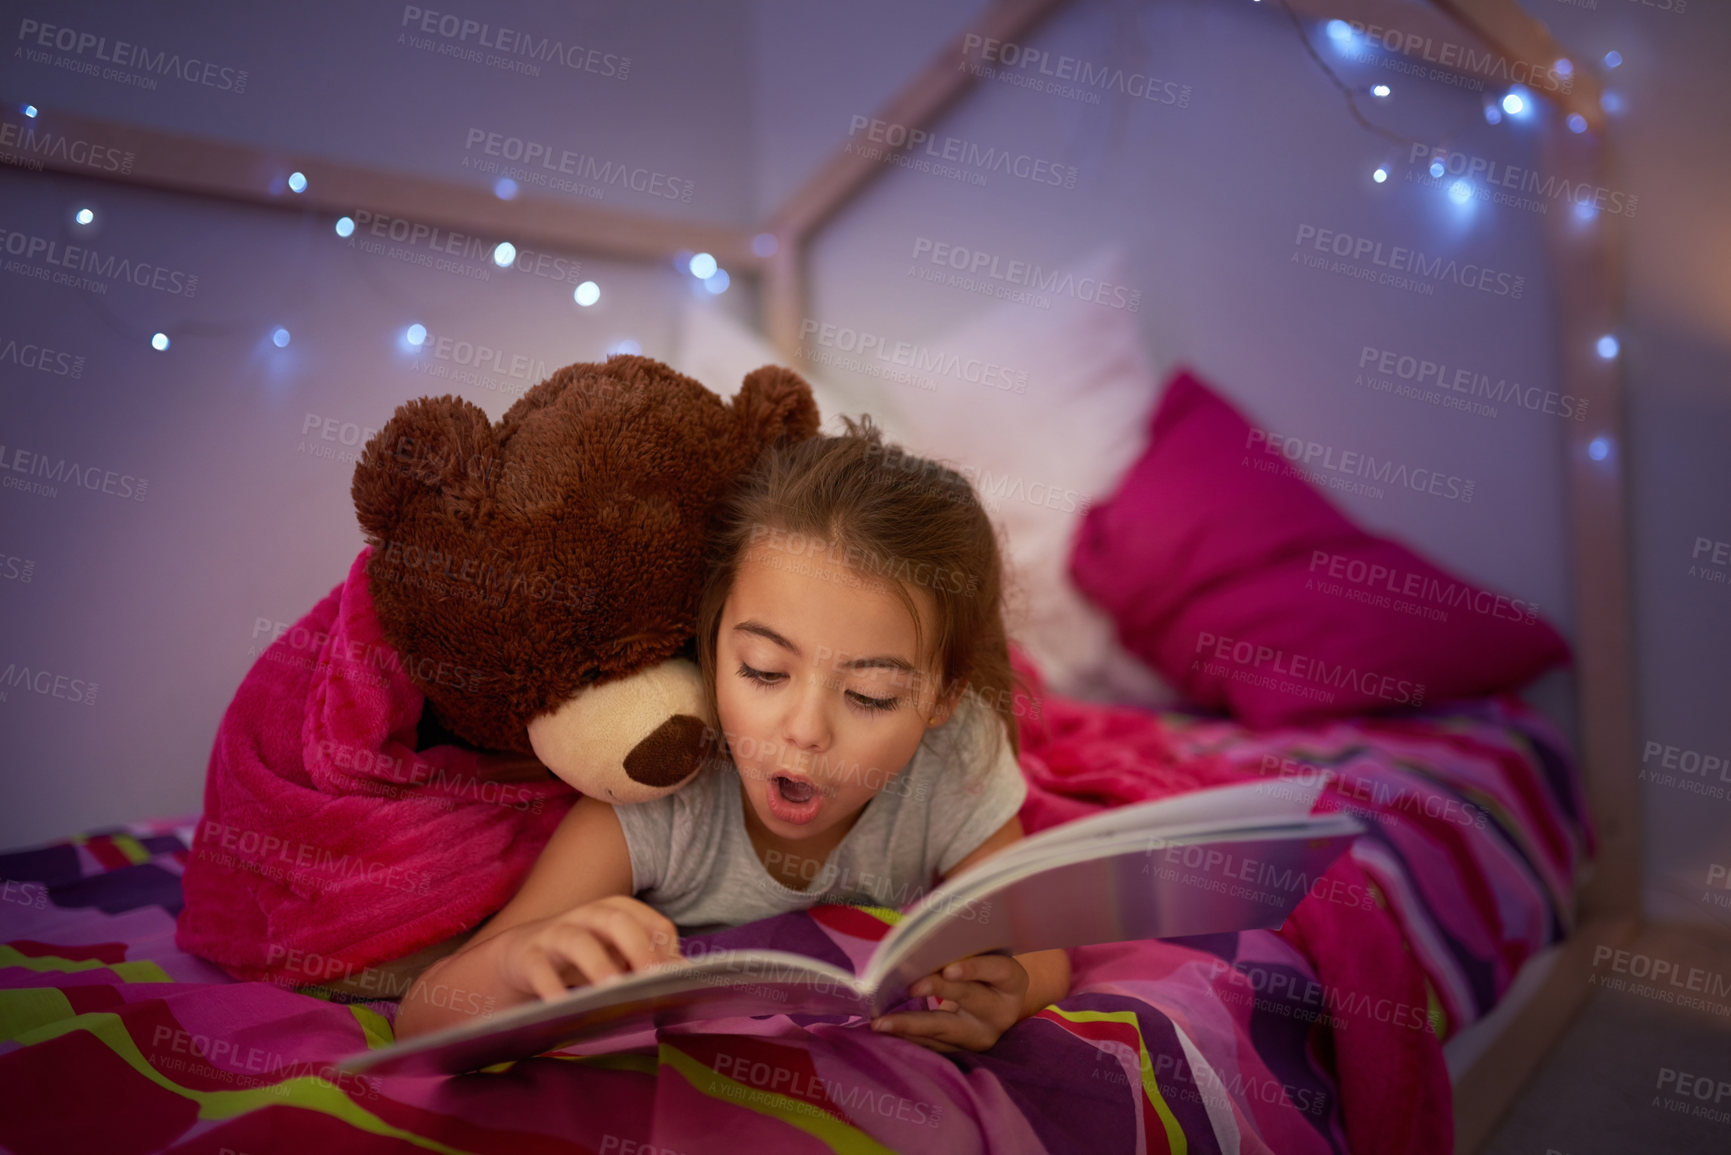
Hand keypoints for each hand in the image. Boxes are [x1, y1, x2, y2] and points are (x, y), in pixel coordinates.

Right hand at [495, 895, 682, 1001]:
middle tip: (654, 980)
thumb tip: (686, 976)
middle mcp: (587, 916)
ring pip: (578, 941)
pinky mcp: (527, 956)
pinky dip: (551, 988)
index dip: (666, 947)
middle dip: (639, 947)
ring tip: (613, 991)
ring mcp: (555, 934)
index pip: (651, 921)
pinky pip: (540, 970)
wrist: (518, 956)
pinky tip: (563, 1007)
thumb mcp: (616, 955)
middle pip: (617, 920)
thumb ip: (647, 962)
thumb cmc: (579, 957)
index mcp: (616, 912)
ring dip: (598, 964)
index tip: (675, 978)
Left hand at [869, 953, 1028, 1052]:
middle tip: (910, 988)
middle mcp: (1001, 1012)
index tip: (947, 969)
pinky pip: (934, 1045)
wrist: (1002, 1006)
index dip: (972, 969)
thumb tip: (921, 946)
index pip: (995, 970)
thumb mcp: (988, 959)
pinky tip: (887, 1032)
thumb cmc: (988, 972)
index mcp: (1011, 981)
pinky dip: (909, 1038)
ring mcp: (983, 1036)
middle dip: (938, 991)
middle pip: (970, 999)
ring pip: (946, 1029)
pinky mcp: (965, 1051)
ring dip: (910, 1025)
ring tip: (881, 1023)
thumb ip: (965, 953)